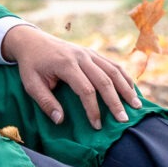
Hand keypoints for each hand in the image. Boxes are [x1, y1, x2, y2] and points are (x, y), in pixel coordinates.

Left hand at [1, 25, 142, 129]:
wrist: (32, 40)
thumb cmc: (31, 65)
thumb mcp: (31, 84)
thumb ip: (45, 102)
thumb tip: (60, 120)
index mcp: (66, 64)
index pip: (85, 89)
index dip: (93, 108)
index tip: (97, 125)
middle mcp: (81, 56)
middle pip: (104, 80)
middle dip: (115, 102)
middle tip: (124, 120)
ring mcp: (88, 53)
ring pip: (113, 70)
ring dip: (126, 88)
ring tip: (136, 106)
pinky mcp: (92, 53)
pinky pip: (112, 64)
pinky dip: (124, 77)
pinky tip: (131, 89)